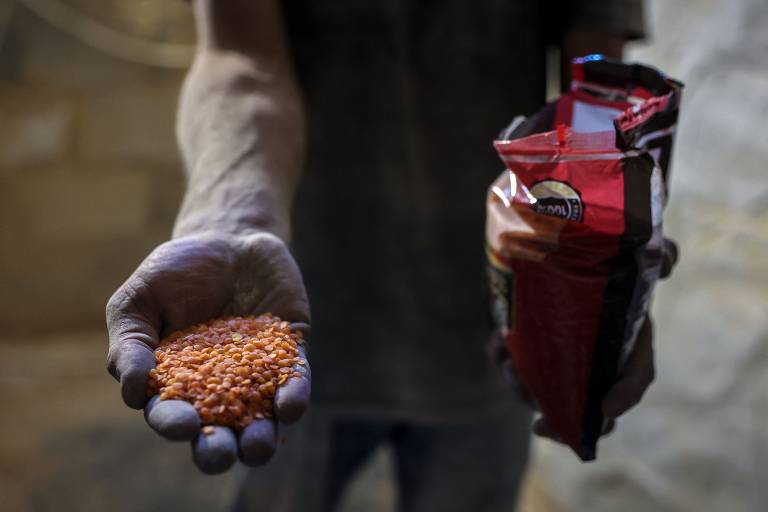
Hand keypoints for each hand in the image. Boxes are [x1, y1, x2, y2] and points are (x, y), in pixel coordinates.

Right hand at [106, 231, 310, 473]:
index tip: (181, 425)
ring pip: (261, 420)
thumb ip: (129, 343)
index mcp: (175, 383)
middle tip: (219, 452)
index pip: (172, 415)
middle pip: (218, 433)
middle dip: (217, 450)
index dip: (174, 424)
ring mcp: (257, 373)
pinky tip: (289, 404)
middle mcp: (218, 389)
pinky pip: (295, 381)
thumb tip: (133, 390)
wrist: (228, 237)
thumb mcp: (138, 300)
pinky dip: (293, 395)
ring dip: (261, 440)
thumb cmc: (175, 272)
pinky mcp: (289, 353)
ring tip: (258, 446)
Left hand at [496, 238, 678, 441]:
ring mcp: (562, 355)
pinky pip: (515, 364)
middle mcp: (596, 356)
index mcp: (629, 339)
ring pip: (543, 390)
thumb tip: (666, 261)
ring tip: (510, 367)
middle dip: (564, 422)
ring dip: (523, 389)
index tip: (606, 410)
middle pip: (584, 404)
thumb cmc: (612, 254)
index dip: (625, 396)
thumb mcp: (640, 250)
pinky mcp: (531, 345)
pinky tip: (497, 345)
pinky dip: (503, 360)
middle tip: (542, 426)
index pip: (635, 377)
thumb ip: (660, 253)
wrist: (570, 242)